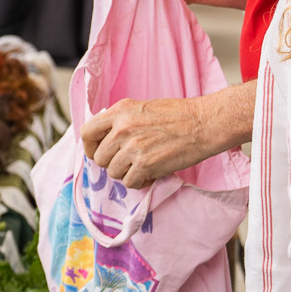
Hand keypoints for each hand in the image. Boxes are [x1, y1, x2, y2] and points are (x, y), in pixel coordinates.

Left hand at [81, 94, 221, 187]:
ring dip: (126, 174)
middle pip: (99, 158)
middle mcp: (122, 128)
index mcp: (119, 111)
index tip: (99, 153)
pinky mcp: (145, 164)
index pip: (86, 133)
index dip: (89, 147)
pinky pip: (129, 183)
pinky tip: (151, 174)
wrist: (203, 123)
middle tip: (129, 162)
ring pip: (113, 173)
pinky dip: (139, 183)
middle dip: (112, 164)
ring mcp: (133, 147)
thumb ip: (120, 121)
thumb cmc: (177, 116)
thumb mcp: (141, 108)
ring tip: (143, 166)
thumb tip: (104, 140)